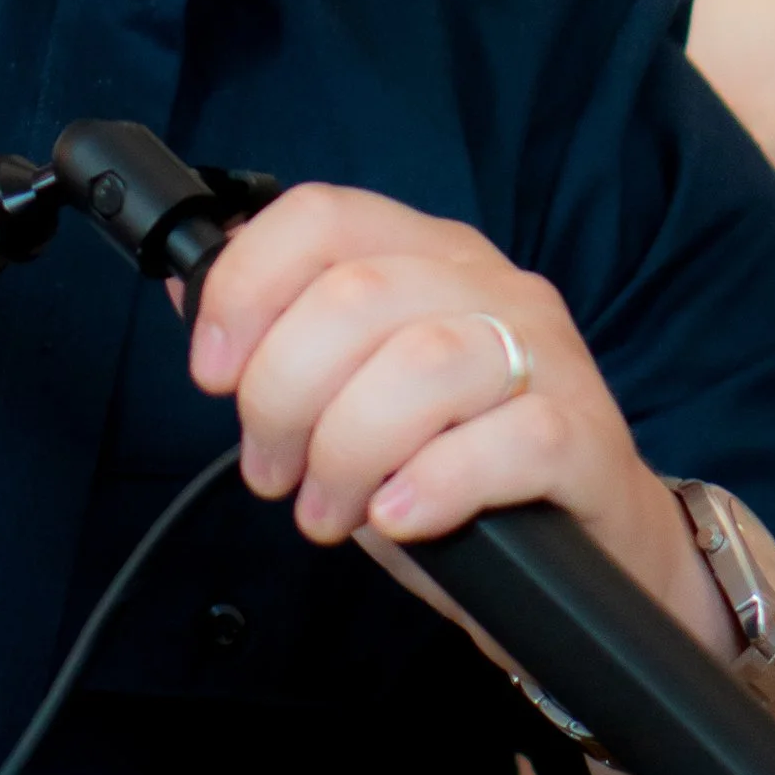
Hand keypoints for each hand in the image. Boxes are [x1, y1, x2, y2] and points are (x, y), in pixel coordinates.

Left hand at [187, 184, 729, 649]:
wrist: (586, 557)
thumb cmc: (454, 471)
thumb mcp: (350, 398)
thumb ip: (281, 342)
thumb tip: (188, 286)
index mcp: (425, 256)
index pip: (322, 218)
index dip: (247, 288)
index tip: (213, 372)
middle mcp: (490, 286)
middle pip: (356, 297)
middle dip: (283, 396)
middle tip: (273, 472)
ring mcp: (547, 356)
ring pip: (425, 363)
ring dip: (348, 450)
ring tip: (327, 511)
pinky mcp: (585, 437)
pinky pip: (505, 441)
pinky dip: (434, 484)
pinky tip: (399, 516)